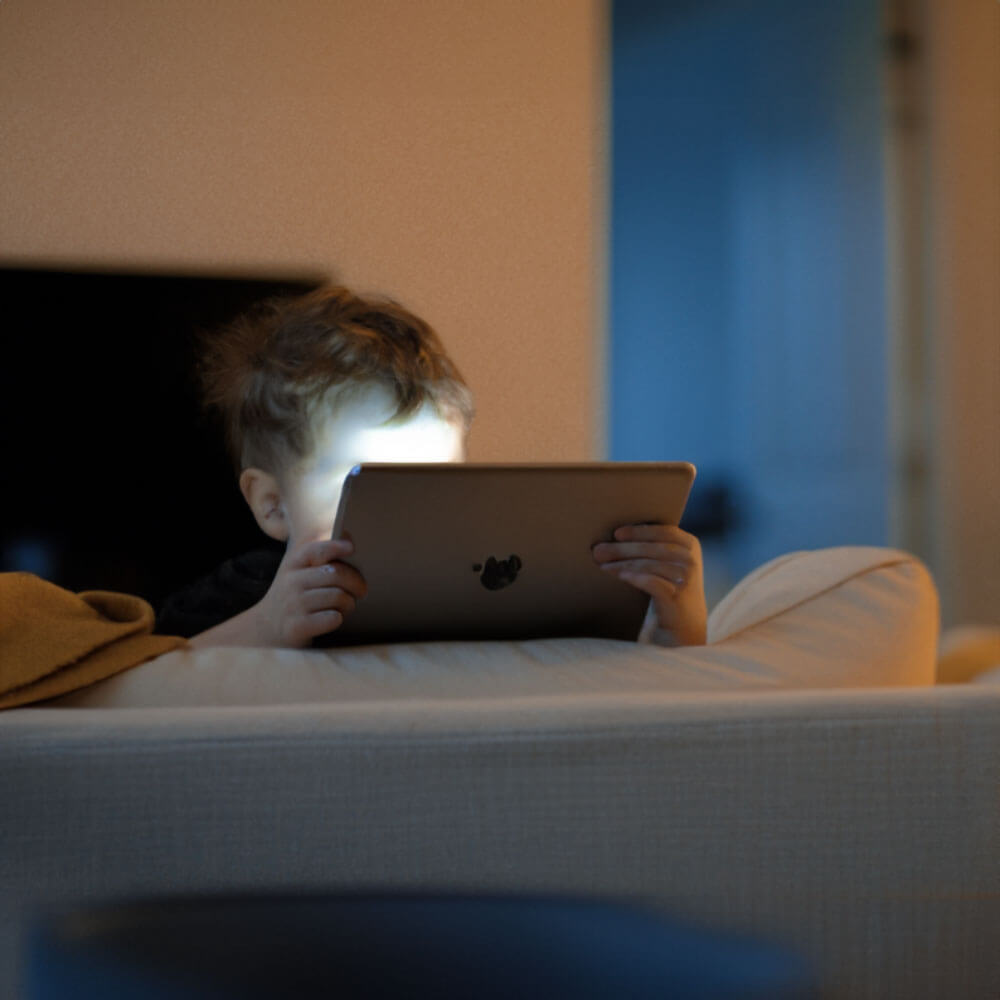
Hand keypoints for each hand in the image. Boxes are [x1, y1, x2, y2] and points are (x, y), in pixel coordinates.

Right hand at [253, 538, 366, 647]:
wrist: (267, 628)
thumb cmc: (296, 596)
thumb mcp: (301, 572)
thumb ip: (323, 557)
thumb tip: (350, 541)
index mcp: (293, 563)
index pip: (316, 550)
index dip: (335, 547)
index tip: (352, 548)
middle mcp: (290, 582)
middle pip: (336, 574)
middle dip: (356, 582)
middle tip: (362, 590)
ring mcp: (292, 605)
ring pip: (338, 596)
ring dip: (349, 602)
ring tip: (348, 605)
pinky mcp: (297, 627)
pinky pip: (332, 618)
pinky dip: (339, 618)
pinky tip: (335, 618)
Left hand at [592, 524, 706, 646]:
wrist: (684, 620)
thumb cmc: (668, 584)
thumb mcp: (668, 561)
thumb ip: (653, 545)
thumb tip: (616, 536)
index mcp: (689, 544)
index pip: (664, 531)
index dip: (639, 531)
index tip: (617, 533)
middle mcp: (690, 559)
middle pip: (652, 548)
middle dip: (623, 549)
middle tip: (599, 550)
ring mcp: (684, 578)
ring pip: (648, 565)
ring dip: (622, 563)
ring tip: (602, 565)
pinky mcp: (676, 596)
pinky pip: (651, 582)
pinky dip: (634, 577)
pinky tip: (619, 576)